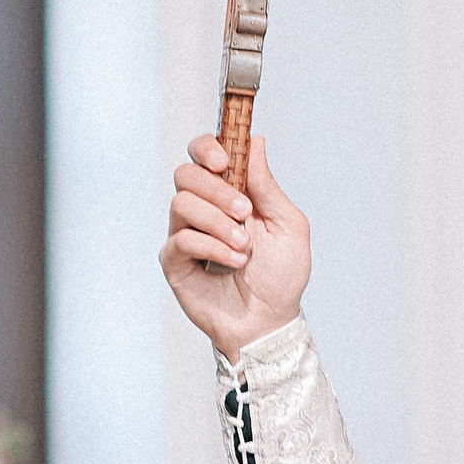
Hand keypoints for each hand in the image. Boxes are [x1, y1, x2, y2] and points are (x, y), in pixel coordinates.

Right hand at [158, 133, 309, 361]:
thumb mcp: (288, 224)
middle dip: (218, 190)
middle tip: (244, 213)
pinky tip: (233, 262)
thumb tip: (254, 142)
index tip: (224, 160)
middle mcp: (202, 208)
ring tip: (244, 247)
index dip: (206, 147)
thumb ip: (267, 185)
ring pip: (181, 203)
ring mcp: (185, 233)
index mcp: (229, 192)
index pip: (202, 154)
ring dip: (218, 223)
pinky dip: (212, 247)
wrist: (271, 320)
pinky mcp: (175, 261)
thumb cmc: (281, 275)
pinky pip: (182, 239)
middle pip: (186, 173)